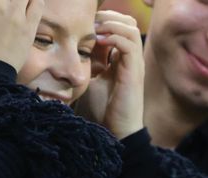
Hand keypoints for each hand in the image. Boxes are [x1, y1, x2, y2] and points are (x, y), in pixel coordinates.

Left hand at [76, 10, 144, 139]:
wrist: (115, 130)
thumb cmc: (103, 109)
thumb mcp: (91, 78)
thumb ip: (88, 61)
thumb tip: (73, 46)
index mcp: (120, 59)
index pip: (117, 27)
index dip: (102, 20)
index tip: (84, 25)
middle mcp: (130, 58)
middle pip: (127, 22)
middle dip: (107, 17)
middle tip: (90, 22)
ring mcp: (134, 64)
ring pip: (129, 28)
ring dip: (110, 24)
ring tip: (94, 29)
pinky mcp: (134, 71)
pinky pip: (128, 44)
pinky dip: (114, 36)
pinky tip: (99, 40)